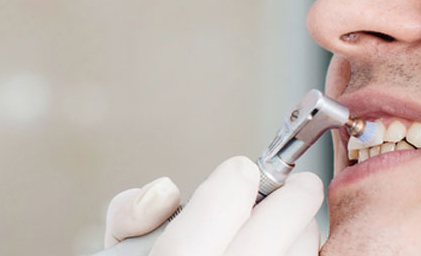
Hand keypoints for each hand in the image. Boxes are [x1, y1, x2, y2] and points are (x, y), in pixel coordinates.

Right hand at [103, 156, 323, 255]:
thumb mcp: (119, 254)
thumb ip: (134, 217)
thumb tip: (167, 192)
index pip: (224, 198)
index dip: (237, 178)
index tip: (241, 172)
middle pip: (279, 224)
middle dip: (292, 197)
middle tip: (297, 185)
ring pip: (299, 255)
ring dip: (301, 234)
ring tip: (293, 226)